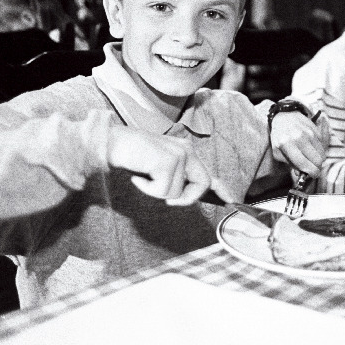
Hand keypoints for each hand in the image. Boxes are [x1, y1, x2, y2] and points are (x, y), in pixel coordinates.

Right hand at [106, 127, 224, 204]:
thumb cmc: (132, 156)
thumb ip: (175, 177)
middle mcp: (186, 151)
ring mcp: (178, 155)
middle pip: (202, 184)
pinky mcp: (168, 162)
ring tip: (143, 176)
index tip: (232, 201)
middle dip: (186, 198)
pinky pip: (163, 191)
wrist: (112, 143)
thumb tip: (183, 197)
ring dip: (156, 191)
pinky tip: (138, 176)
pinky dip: (148, 189)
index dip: (221, 189)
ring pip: (176, 193)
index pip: (209, 173)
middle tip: (166, 198)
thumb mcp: (158, 167)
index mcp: (185, 152)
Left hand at [270, 111, 327, 176]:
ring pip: (322, 154)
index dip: (311, 173)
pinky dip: (319, 151)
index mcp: (286, 144)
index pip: (303, 163)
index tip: (313, 176)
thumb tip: (301, 174)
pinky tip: (311, 148)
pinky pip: (322, 146)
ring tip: (310, 158)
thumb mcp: (278, 152)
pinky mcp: (315, 130)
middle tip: (313, 169)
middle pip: (317, 160)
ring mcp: (309, 133)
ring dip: (318, 160)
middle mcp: (299, 138)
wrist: (284, 116)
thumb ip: (289, 164)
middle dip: (317, 168)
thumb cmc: (279, 136)